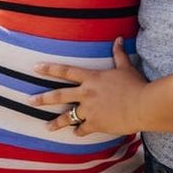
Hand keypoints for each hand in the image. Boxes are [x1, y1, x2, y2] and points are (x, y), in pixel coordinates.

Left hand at [30, 37, 147, 136]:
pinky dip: (79, 131)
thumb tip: (119, 39)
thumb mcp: (126, 67)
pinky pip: (83, 129)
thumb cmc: (135, 85)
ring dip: (56, 122)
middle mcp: (86, 93)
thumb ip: (119, 54)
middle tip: (29, 101)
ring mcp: (89, 110)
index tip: (35, 68)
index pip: (65, 71)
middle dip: (43, 98)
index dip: (49, 69)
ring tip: (46, 127)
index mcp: (91, 78)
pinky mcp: (96, 124)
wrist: (143, 105)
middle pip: (59, 95)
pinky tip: (75, 134)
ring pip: (68, 116)